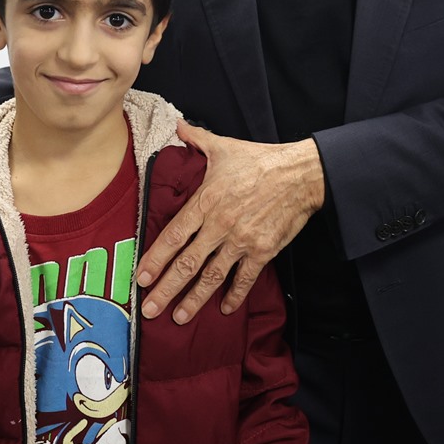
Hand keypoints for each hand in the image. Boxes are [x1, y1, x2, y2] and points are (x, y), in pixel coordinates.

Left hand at [135, 120, 324, 323]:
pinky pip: (244, 279)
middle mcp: (221, 225)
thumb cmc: (260, 160)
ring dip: (194, 299)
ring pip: (212, 276)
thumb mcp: (225, 147)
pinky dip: (234, 295)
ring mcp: (242, 241)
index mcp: (207, 201)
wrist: (300, 174)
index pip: (174, 235)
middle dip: (167, 288)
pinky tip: (224, 308)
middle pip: (188, 263)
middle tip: (150, 308)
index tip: (142, 277)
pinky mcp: (263, 251)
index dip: (156, 258)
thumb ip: (197, 139)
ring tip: (179, 317)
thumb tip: (178, 126)